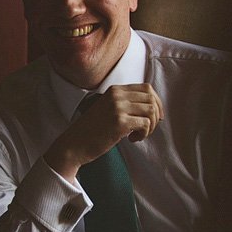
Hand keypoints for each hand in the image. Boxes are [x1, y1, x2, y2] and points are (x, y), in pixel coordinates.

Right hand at [45, 84, 163, 182]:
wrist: (74, 144)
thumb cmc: (93, 130)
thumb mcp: (108, 108)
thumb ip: (125, 103)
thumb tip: (153, 107)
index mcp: (115, 90)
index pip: (147, 88)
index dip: (156, 102)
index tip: (154, 116)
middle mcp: (117, 95)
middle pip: (151, 98)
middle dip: (156, 115)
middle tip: (148, 128)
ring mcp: (118, 108)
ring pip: (151, 111)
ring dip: (150, 126)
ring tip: (138, 134)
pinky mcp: (119, 122)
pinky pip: (145, 124)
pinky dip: (144, 134)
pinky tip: (132, 139)